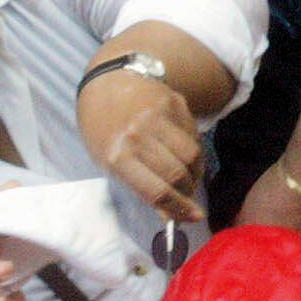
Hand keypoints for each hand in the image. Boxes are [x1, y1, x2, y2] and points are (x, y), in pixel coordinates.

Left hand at [77, 69, 203, 220]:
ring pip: (193, 154)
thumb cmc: (103, 129)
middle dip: (189, 191)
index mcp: (118, 156)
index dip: (178, 208)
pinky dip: (195, 150)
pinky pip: (194, 134)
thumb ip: (139, 186)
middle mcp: (139, 135)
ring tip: (190, 178)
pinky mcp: (176, 102)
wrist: (110, 83)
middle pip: (178, 173)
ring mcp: (159, 116)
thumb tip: (169, 213)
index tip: (193, 217)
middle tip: (190, 198)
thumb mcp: (110, 162)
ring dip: (196, 173)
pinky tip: (186, 155)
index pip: (156, 190)